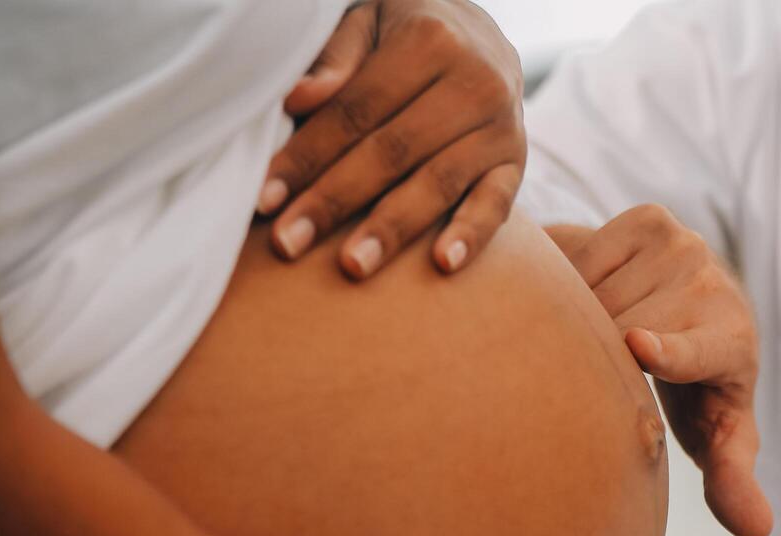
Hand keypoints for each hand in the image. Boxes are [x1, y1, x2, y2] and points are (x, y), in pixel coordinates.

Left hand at [258, 0, 524, 279]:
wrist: (483, 33)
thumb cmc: (408, 32)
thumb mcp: (369, 19)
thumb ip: (336, 56)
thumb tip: (298, 100)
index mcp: (430, 39)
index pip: (356, 110)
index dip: (307, 155)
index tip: (264, 199)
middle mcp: (475, 81)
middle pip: (391, 152)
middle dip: (334, 200)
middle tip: (289, 244)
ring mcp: (502, 126)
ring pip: (437, 183)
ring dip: (391, 228)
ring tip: (352, 266)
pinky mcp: (516, 162)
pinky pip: (497, 204)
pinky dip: (471, 234)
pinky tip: (443, 264)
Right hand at [549, 206, 773, 535]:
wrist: (698, 308)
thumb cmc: (704, 392)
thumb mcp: (717, 435)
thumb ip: (733, 479)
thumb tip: (759, 532)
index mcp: (731, 343)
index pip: (694, 351)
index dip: (667, 350)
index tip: (637, 347)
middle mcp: (712, 285)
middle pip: (620, 331)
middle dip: (602, 358)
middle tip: (615, 370)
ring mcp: (682, 245)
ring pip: (596, 294)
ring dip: (584, 321)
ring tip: (610, 334)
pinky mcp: (649, 218)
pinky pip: (583, 256)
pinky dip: (575, 284)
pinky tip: (600, 299)